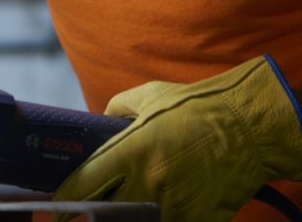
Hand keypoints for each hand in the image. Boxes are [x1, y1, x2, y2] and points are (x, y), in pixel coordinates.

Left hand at [53, 55, 301, 221]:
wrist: (249, 128)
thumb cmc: (195, 108)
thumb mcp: (147, 96)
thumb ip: (115, 110)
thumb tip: (98, 122)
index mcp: (132, 150)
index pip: (87, 183)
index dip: (67, 198)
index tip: (55, 205)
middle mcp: (150, 181)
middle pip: (106, 212)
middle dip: (91, 215)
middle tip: (82, 214)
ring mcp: (175, 204)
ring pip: (136, 221)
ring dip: (126, 216)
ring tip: (122, 206)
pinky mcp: (198, 219)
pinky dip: (158, 218)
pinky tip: (155, 207)